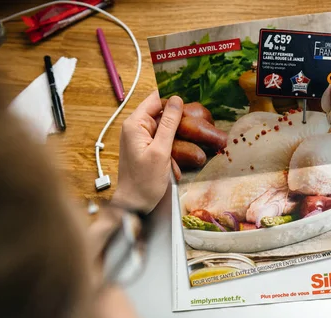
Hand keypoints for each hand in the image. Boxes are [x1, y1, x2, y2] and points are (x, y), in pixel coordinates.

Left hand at [113, 91, 182, 212]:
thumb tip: (177, 100)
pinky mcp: (147, 149)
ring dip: (178, 136)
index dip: (173, 99)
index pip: (155, 99)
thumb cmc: (144, 182)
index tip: (191, 104)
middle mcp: (136, 128)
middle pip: (161, 113)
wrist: (134, 205)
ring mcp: (141, 139)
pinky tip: (177, 160)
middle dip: (178, 119)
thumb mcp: (160, 151)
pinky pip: (163, 140)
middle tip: (196, 125)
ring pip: (165, 127)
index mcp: (135, 124)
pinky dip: (173, 147)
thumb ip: (169, 124)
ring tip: (188, 145)